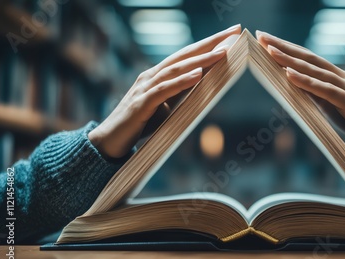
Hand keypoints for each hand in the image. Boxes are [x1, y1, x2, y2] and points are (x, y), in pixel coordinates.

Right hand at [89, 24, 241, 158]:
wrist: (111, 140)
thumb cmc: (139, 122)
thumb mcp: (165, 106)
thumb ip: (180, 94)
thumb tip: (205, 87)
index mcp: (158, 75)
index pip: (187, 55)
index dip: (209, 43)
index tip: (231, 35)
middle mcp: (151, 76)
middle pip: (184, 55)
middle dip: (210, 43)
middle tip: (233, 32)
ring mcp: (145, 88)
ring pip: (176, 69)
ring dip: (201, 60)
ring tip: (222, 52)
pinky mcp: (141, 104)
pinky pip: (164, 90)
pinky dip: (182, 82)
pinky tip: (198, 75)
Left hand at [256, 31, 344, 161]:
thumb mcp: (328, 107)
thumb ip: (313, 94)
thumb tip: (290, 82)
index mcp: (337, 77)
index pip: (309, 58)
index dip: (287, 47)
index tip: (265, 39)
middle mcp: (344, 78)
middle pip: (310, 59)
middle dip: (284, 47)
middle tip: (262, 36)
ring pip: (317, 71)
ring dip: (292, 60)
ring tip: (271, 51)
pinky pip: (327, 91)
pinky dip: (307, 82)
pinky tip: (290, 74)